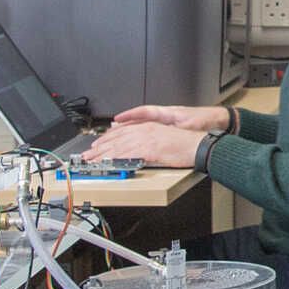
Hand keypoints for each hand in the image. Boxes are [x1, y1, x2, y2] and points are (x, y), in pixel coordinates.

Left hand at [86, 121, 206, 168]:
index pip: (123, 131)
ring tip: (91, 160)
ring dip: (102, 154)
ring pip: (118, 145)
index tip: (97, 145)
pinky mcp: (150, 148)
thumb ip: (150, 141)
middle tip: (88, 154)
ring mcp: (147, 138)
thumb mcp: (165, 139)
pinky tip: (107, 163)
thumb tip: (140, 151)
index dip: (108, 138)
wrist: (200, 146)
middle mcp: (146, 130)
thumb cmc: (188, 145)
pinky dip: (115, 158)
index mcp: (149, 126)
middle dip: (100, 147)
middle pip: (117, 137)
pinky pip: (128, 153)